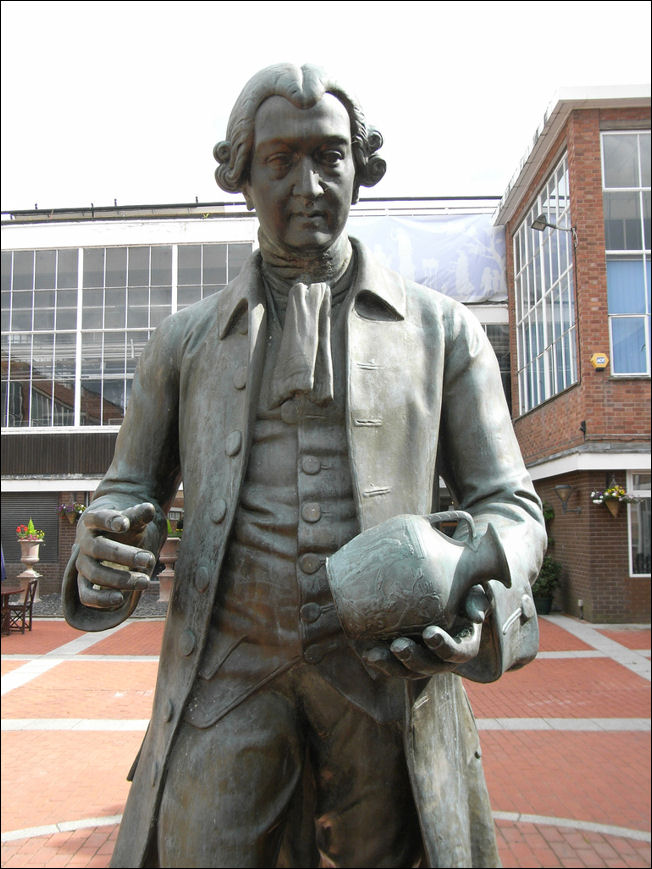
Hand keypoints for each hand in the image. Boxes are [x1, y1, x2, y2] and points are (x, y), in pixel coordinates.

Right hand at [75, 503, 156, 609]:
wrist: (108, 536)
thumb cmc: (122, 525)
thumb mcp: (131, 517)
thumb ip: (139, 515)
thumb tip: (149, 509)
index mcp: (93, 521)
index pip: (97, 518)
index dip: (109, 520)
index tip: (125, 523)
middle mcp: (85, 543)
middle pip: (99, 549)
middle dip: (125, 556)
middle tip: (150, 560)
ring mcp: (83, 563)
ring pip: (95, 574)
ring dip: (120, 579)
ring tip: (145, 581)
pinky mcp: (84, 582)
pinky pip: (86, 594)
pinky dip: (101, 599)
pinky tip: (121, 599)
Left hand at [362, 585, 489, 678]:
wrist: (439, 593)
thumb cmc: (460, 590)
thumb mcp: (473, 591)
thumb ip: (477, 600)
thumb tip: (476, 616)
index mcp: (464, 645)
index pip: (458, 653)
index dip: (445, 647)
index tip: (429, 633)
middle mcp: (442, 658)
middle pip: (429, 666)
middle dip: (413, 659)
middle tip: (398, 646)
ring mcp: (421, 660)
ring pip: (406, 670)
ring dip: (390, 665)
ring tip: (373, 654)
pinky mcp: (401, 657)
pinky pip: (389, 664)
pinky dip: (378, 660)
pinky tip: (364, 650)